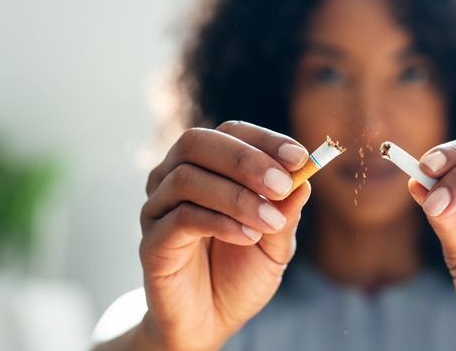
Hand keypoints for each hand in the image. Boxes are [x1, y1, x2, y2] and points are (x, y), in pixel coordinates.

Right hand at [136, 121, 310, 349]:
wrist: (210, 323)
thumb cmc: (240, 275)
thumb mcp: (276, 244)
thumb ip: (286, 213)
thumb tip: (304, 180)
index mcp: (208, 168)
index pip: (231, 133)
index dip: (265, 140)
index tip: (299, 158)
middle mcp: (174, 178)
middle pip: (197, 142)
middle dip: (246, 160)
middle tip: (282, 185)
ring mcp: (158, 208)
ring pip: (187, 177)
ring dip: (237, 196)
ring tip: (270, 222)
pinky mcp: (151, 241)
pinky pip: (181, 218)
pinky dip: (220, 222)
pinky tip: (247, 237)